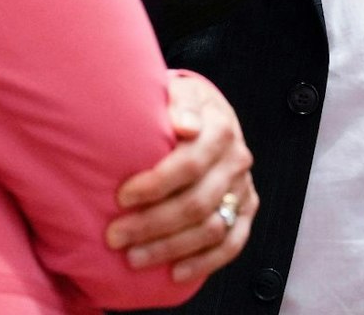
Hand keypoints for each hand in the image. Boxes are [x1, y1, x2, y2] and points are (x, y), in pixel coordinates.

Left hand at [107, 73, 257, 282]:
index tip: (122, 197)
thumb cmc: (181, 106)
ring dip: (171, 247)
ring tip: (134, 257)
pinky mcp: (246, 208)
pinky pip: (233, 242)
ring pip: (212, 228)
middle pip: (197, 202)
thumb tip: (186, 125)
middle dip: (152, 224)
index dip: (155, 185)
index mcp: (222, 128)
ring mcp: (243, 187)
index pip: (191, 164)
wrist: (206, 111)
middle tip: (116, 236)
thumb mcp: (179, 91)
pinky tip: (176, 272)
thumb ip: (180, 103)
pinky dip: (206, 262)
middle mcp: (237, 160)